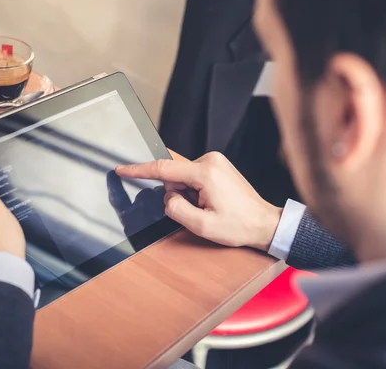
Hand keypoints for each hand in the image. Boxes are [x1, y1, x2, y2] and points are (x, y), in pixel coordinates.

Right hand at [115, 152, 281, 250]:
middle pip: (174, 176)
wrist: (263, 223)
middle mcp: (210, 160)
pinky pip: (193, 176)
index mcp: (206, 173)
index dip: (139, 170)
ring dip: (189, 194)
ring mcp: (215, 161)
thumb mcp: (202, 226)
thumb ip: (176, 210)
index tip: (122, 169)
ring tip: (210, 207)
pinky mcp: (217, 165)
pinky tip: (210, 201)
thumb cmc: (239, 225)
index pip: (163, 169)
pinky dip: (195, 190)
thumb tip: (168, 199)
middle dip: (178, 196)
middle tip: (200, 210)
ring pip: (183, 177)